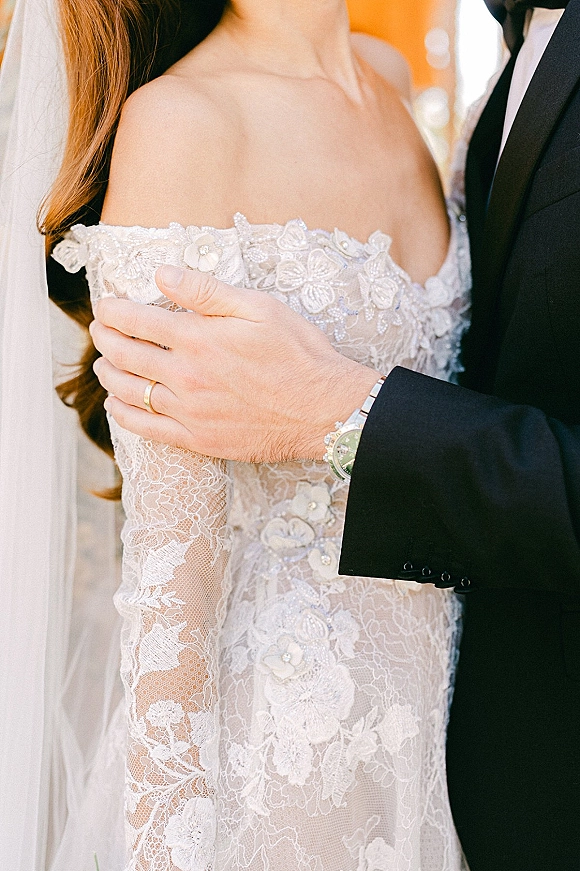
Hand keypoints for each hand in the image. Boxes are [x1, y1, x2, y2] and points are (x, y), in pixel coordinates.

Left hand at [90, 266, 379, 462]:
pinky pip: (147, 429)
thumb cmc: (299, 354)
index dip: (112, 311)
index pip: (136, 320)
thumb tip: (163, 274)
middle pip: (126, 355)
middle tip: (99, 331)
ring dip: (108, 375)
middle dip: (104, 339)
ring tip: (103, 364)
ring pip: (129, 392)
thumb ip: (207, 291)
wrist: (324, 409)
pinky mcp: (199, 439)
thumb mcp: (259, 307)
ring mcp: (190, 411)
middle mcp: (186, 376)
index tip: (104, 306)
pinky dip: (124, 415)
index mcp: (198, 338)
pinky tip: (117, 405)